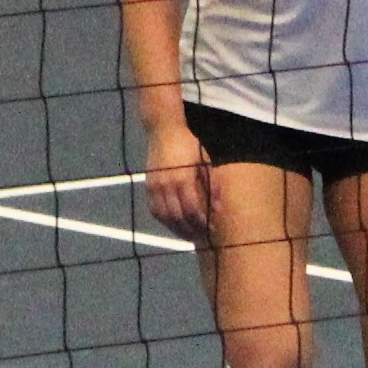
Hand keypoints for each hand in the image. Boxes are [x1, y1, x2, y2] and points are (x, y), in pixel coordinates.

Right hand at [140, 128, 216, 243]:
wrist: (164, 130)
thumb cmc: (189, 144)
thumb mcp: (205, 161)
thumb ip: (212, 185)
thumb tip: (219, 207)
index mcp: (183, 179)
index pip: (192, 209)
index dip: (202, 222)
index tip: (211, 229)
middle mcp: (166, 185)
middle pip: (178, 217)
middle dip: (191, 230)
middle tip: (201, 237)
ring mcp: (154, 186)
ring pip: (164, 216)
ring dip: (177, 229)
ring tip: (189, 236)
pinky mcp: (148, 186)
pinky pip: (154, 210)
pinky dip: (164, 221)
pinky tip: (174, 225)